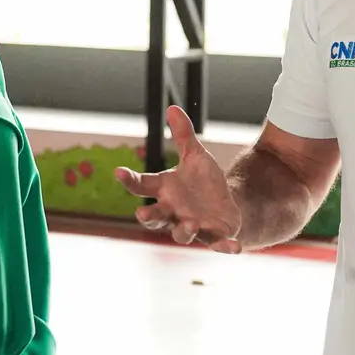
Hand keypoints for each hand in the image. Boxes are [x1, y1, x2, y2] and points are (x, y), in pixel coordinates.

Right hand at [115, 105, 242, 253]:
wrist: (225, 207)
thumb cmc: (203, 183)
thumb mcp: (195, 156)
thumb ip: (184, 136)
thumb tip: (172, 107)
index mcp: (165, 190)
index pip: (142, 185)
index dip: (129, 179)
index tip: (118, 171)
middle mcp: (173, 212)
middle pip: (155, 216)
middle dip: (148, 216)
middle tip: (141, 213)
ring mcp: (192, 226)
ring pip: (182, 234)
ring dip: (183, 231)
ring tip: (190, 224)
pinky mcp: (214, 237)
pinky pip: (218, 244)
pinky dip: (225, 247)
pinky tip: (235, 247)